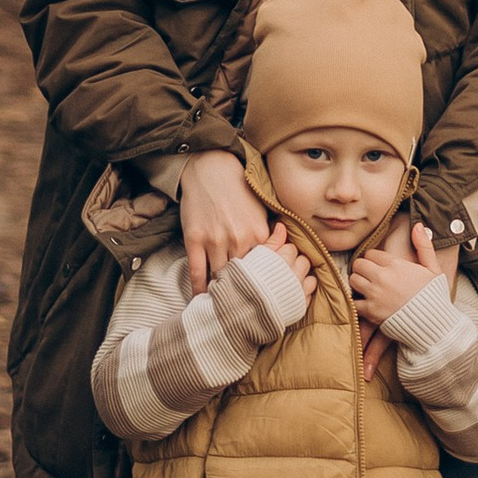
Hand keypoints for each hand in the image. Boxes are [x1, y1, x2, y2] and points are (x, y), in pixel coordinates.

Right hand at [179, 148, 269, 296]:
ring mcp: (215, 240)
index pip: (263, 270)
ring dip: (219, 293)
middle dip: (241, 293)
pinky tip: (200, 298)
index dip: (261, 286)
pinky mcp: (195, 239)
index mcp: (259, 234)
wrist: (211, 169)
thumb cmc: (239, 189)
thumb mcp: (262, 210)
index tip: (260, 300)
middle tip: (239, 309)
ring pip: (218, 277)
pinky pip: (196, 271)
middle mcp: (238, 239)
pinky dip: (198, 288)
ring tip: (220, 306)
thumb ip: (271, 234)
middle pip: (241, 278)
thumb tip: (282, 255)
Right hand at [251, 218, 315, 314]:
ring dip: (301, 276)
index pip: (291, 248)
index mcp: (281, 260)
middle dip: (294, 263)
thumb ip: (271, 242)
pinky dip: (303, 291)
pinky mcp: (299, 305)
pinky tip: (292, 291)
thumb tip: (282, 225)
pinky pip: (309, 293)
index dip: (283, 252)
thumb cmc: (243, 281)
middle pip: (303, 261)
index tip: (275, 258)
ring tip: (288, 280)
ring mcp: (298, 290)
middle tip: (282, 268)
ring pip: (310, 277)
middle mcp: (293, 274)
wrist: (240, 310)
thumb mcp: (254, 257)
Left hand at [350, 219, 445, 328]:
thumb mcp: (433, 268)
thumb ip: (423, 245)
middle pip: (358, 264)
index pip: (371, 253)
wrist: (435, 324)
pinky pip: (354, 302)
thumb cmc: (435, 296)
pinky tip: (365, 303)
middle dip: (363, 268)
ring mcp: (375, 294)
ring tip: (367, 288)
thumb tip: (418, 225)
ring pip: (353, 280)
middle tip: (370, 276)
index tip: (379, 266)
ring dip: (358, 283)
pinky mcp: (371, 312)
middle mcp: (382, 276)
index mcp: (396, 264)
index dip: (374, 259)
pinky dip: (357, 303)